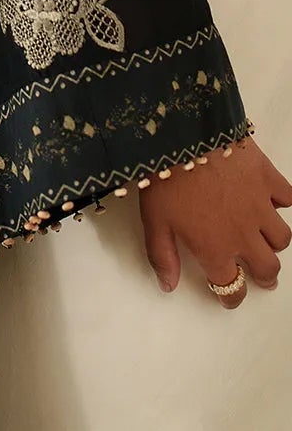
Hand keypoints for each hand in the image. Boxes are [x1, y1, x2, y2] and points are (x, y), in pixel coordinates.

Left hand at [140, 135, 291, 306]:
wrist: (184, 134)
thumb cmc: (163, 178)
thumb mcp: (153, 220)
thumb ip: (162, 256)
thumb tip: (168, 286)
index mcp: (214, 249)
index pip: (231, 286)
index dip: (232, 296)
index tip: (231, 295)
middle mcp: (243, 235)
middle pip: (268, 268)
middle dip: (265, 275)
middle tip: (262, 274)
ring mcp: (260, 206)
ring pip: (282, 237)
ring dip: (274, 241)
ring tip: (265, 237)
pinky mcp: (269, 179)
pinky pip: (288, 198)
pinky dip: (282, 201)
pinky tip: (271, 199)